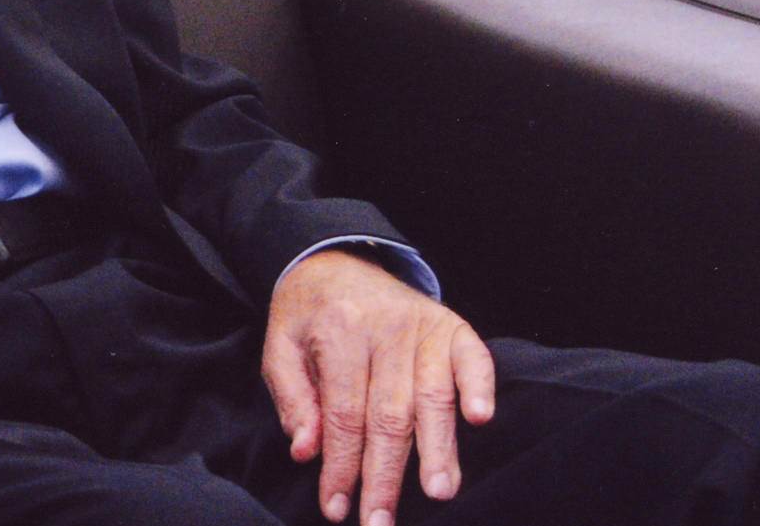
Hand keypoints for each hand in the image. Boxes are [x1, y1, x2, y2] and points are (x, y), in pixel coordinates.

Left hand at [261, 249, 495, 525]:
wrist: (335, 260)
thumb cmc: (308, 316)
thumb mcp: (280, 348)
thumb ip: (291, 398)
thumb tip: (305, 452)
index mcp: (338, 332)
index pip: (343, 413)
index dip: (342, 466)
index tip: (338, 508)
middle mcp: (384, 329)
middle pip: (388, 413)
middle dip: (385, 475)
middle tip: (382, 521)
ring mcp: (422, 326)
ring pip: (431, 395)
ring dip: (437, 447)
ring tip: (438, 491)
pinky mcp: (451, 326)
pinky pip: (472, 357)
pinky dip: (479, 386)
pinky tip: (478, 419)